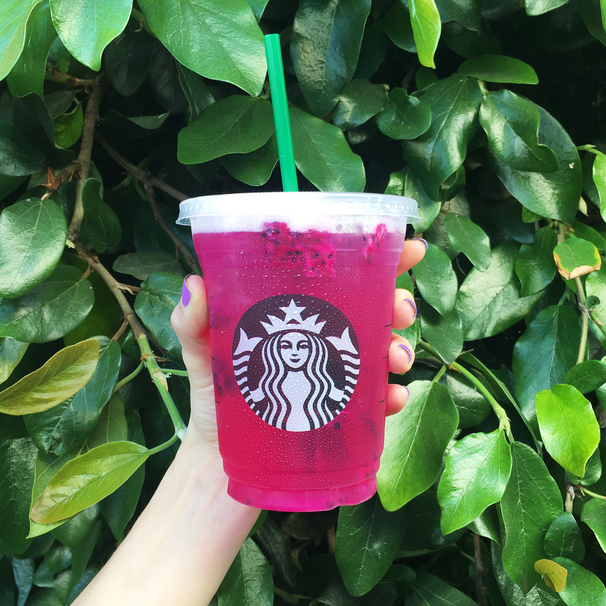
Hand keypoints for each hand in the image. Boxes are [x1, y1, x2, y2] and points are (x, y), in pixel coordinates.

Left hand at [170, 238, 425, 459]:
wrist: (219, 458)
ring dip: (400, 348)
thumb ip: (194, 321)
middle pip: (376, 310)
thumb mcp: (201, 352)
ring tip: (394, 356)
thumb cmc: (214, 398)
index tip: (407, 247)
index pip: (342, 278)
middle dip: (398, 302)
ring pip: (386, 351)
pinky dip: (392, 396)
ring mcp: (338, 377)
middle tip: (399, 308)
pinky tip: (393, 397)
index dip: (379, 260)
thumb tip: (195, 283)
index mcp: (298, 316)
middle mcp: (324, 341)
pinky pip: (378, 401)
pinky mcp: (344, 414)